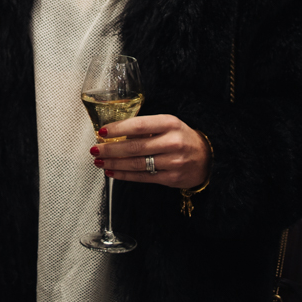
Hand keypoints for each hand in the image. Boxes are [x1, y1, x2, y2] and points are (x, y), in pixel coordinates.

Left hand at [92, 114, 209, 189]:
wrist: (207, 158)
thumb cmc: (181, 137)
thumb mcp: (168, 125)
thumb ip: (146, 127)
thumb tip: (115, 132)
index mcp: (170, 123)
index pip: (140, 125)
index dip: (119, 128)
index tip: (103, 132)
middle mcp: (172, 142)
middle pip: (135, 146)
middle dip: (111, 149)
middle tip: (95, 149)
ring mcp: (173, 161)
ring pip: (137, 163)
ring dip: (114, 163)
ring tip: (100, 162)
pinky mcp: (171, 178)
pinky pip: (143, 177)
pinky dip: (124, 175)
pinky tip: (112, 172)